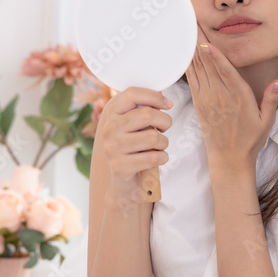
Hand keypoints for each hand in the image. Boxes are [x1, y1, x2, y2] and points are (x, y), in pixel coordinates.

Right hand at [95, 86, 173, 203]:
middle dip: (165, 121)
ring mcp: (112, 148)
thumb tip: (164, 100)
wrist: (123, 182)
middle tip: (164, 129)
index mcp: (112, 113)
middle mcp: (109, 128)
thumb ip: (144, 109)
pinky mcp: (120, 166)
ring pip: (153, 137)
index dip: (154, 96)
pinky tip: (159, 158)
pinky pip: (153, 157)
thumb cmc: (135, 148)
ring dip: (164, 142)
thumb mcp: (135, 125)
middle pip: (147, 114)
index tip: (168, 105)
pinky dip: (162, 157)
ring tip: (159, 146)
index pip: (132, 93)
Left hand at [186, 24, 277, 171]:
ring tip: (187, 29)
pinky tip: (185, 51)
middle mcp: (220, 96)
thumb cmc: (250, 139)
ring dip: (192, 48)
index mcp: (239, 97)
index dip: (215, 56)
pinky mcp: (199, 103)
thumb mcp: (267, 120)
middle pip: (208, 64)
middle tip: (193, 21)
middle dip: (200, 41)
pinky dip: (188, 64)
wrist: (229, 158)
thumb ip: (271, 98)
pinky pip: (192, 79)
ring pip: (198, 68)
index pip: (225, 72)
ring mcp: (207, 99)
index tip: (206, 41)